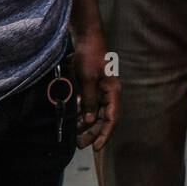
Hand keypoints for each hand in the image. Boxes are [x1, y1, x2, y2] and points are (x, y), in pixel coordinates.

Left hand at [71, 27, 118, 150]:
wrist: (86, 38)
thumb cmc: (90, 55)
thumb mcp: (87, 78)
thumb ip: (89, 100)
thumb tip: (89, 121)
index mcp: (113, 91)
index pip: (112, 118)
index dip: (105, 134)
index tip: (96, 148)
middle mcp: (109, 93)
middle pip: (103, 118)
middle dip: (93, 133)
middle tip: (80, 145)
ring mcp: (100, 90)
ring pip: (95, 114)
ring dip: (86, 125)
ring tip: (75, 136)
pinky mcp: (91, 87)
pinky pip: (88, 105)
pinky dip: (82, 114)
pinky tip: (73, 121)